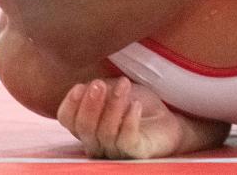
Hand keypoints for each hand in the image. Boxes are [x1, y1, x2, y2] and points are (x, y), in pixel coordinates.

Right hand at [56, 77, 182, 158]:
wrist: (169, 120)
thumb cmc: (137, 104)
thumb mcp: (116, 91)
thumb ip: (100, 90)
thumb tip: (85, 87)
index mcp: (86, 127)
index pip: (68, 120)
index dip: (70, 104)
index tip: (80, 86)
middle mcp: (97, 143)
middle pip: (84, 128)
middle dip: (90, 104)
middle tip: (99, 84)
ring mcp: (116, 151)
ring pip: (105, 132)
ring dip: (113, 105)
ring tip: (124, 84)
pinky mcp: (136, 153)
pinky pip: (126, 140)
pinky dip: (129, 121)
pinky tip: (136, 105)